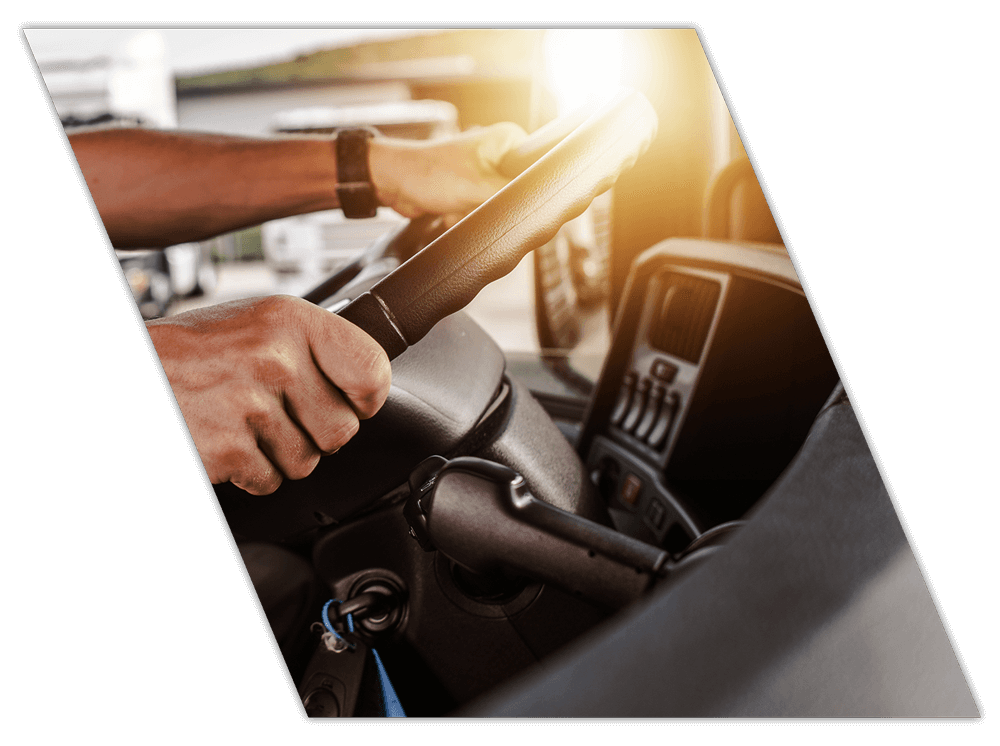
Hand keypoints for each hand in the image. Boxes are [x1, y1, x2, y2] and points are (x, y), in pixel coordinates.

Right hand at [146, 295, 391, 494]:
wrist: (146, 369)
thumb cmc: (198, 349)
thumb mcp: (263, 323)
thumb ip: (315, 348)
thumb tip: (368, 385)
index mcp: (291, 321)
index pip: (371, 370)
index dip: (366, 397)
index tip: (354, 402)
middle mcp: (275, 359)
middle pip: (341, 430)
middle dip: (315, 433)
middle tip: (280, 414)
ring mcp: (250, 404)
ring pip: (306, 462)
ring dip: (279, 454)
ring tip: (246, 422)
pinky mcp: (227, 447)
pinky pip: (269, 480)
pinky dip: (250, 472)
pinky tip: (228, 439)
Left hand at [370, 122, 527, 227]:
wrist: (393, 182)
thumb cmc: (428, 174)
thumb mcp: (479, 188)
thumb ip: (513, 196)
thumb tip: (538, 205)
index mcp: (507, 140)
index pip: (536, 168)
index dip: (525, 190)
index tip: (505, 198)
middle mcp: (497, 152)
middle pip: (514, 192)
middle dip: (491, 205)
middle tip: (473, 201)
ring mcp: (483, 170)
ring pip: (496, 206)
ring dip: (474, 212)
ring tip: (456, 203)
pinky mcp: (470, 187)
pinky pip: (479, 210)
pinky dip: (464, 214)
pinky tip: (449, 208)